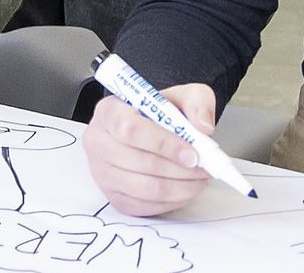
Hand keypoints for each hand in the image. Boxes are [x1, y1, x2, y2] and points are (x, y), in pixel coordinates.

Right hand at [84, 84, 215, 216]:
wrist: (147, 131)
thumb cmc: (158, 114)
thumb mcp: (181, 96)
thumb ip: (198, 103)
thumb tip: (203, 127)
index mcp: (109, 112)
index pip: (131, 130)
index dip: (164, 144)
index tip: (193, 154)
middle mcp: (98, 143)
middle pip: (140, 162)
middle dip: (180, 170)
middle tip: (205, 168)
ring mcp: (102, 173)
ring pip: (146, 189)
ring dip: (181, 187)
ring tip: (199, 178)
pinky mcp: (114, 197)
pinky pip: (147, 206)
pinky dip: (173, 201)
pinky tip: (185, 188)